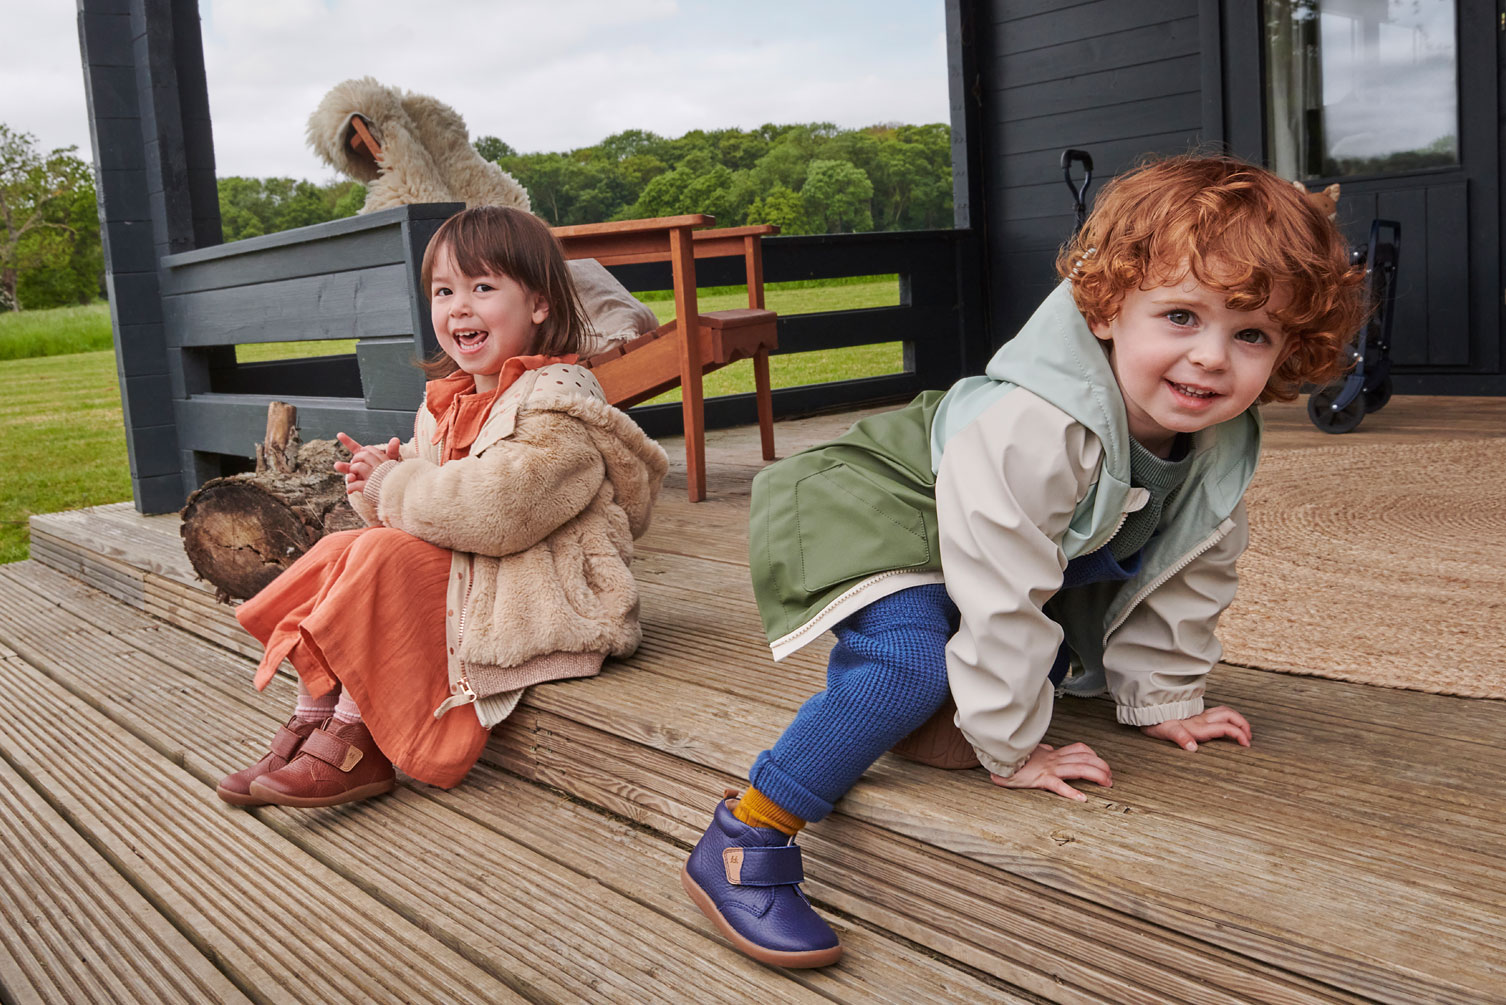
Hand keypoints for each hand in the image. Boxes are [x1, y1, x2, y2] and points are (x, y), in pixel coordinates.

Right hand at [333, 432, 401, 495]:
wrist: (393, 484)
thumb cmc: (391, 469)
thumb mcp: (392, 460)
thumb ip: (392, 451)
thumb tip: (395, 440)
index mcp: (365, 456)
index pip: (354, 447)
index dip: (347, 441)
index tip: (339, 434)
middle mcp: (359, 465)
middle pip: (349, 463)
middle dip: (342, 465)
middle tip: (337, 465)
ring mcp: (359, 476)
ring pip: (349, 474)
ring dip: (343, 473)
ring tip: (338, 472)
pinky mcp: (360, 485)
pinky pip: (354, 484)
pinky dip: (353, 482)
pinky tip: (352, 481)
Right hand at [990, 742, 1111, 801]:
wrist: (998, 759)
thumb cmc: (1012, 758)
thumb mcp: (1030, 752)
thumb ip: (1042, 750)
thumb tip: (1048, 748)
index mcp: (1052, 754)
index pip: (1079, 749)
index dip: (1094, 755)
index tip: (1102, 764)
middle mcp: (1053, 759)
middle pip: (1085, 758)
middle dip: (1102, 766)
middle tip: (1111, 777)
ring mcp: (1048, 768)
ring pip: (1079, 768)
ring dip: (1097, 775)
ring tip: (1107, 783)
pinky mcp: (1040, 779)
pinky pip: (1059, 785)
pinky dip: (1072, 792)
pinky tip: (1082, 799)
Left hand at [1140, 705, 1251, 750]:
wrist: (1147, 711)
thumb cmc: (1156, 722)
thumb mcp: (1166, 731)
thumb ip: (1180, 737)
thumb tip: (1193, 747)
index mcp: (1198, 726)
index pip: (1225, 727)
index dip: (1239, 734)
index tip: (1246, 744)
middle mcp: (1201, 720)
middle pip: (1229, 715)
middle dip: (1243, 724)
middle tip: (1250, 737)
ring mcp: (1199, 716)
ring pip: (1224, 712)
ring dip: (1237, 719)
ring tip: (1244, 730)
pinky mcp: (1195, 716)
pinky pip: (1216, 713)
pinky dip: (1228, 717)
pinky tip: (1228, 724)